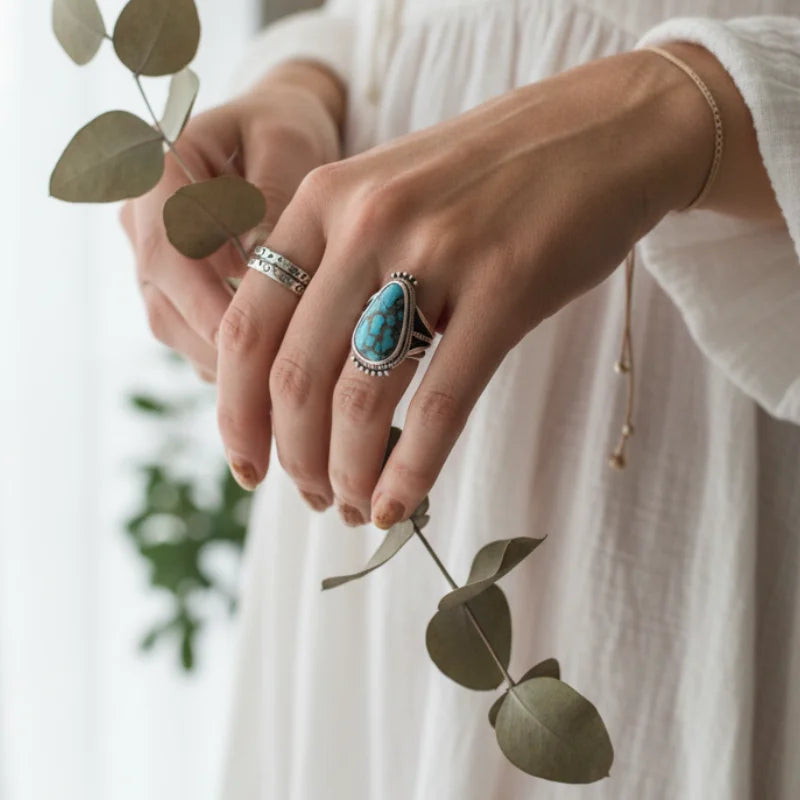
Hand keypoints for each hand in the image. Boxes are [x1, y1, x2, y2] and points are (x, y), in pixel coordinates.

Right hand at [121, 61, 344, 381]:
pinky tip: (267, 371)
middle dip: (215, 342)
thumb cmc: (285, 131)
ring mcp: (152, 256)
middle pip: (163, 298)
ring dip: (218, 357)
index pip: (169, 251)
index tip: (250, 339)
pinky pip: (187, 330)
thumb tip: (257, 269)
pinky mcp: (171, 284)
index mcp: (157, 172)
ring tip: (275, 381)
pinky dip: (222, 355)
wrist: (274, 133)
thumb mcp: (288, 147)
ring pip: (170, 323)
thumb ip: (270, 199)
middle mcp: (142, 219)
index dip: (205, 302)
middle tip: (269, 379)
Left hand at [215, 47, 746, 523]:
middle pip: (296, 375)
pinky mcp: (505, 290)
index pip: (246, 326)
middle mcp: (365, 223)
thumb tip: (298, 380)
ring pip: (360, 399)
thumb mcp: (389, 195)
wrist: (603, 131)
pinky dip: (411, 471)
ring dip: (346, 473)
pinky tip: (399, 505)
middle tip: (308, 497)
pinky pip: (440, 405)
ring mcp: (436, 253)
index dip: (236, 412)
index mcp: (323, 200)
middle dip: (293, 457)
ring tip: (351, 506)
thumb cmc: (490, 175)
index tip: (247, 466)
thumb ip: (334, 269)